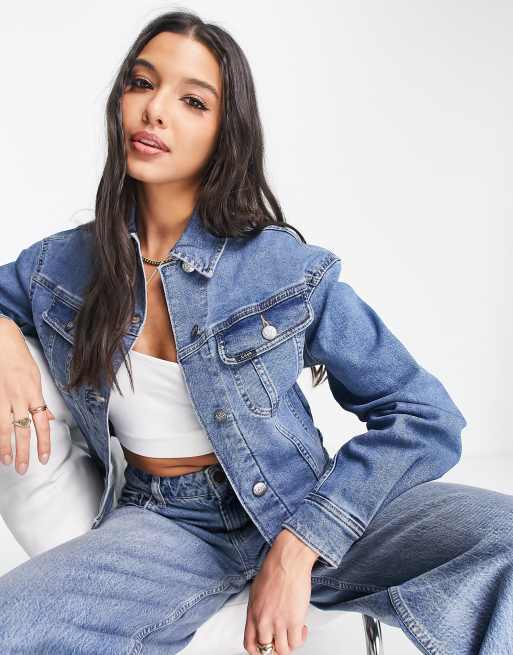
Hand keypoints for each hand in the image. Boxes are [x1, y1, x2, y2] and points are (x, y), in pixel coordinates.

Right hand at [0, 318, 55, 473]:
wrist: (1, 340)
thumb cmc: (19, 358)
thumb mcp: (35, 378)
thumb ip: (40, 401)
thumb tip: (48, 417)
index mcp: (33, 393)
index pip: (42, 423)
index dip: (43, 442)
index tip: (43, 458)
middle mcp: (19, 397)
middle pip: (22, 430)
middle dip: (24, 451)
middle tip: (23, 469)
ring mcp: (2, 397)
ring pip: (4, 427)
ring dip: (5, 447)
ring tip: (7, 461)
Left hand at [243, 529, 318, 653]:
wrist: (287, 561)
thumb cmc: (274, 569)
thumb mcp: (256, 591)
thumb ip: (257, 609)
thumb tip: (262, 618)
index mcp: (252, 613)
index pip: (250, 644)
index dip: (259, 651)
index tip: (266, 647)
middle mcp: (263, 620)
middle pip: (266, 650)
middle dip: (276, 647)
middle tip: (282, 639)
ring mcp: (278, 622)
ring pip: (282, 650)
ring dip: (289, 644)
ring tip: (293, 633)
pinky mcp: (294, 620)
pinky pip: (296, 642)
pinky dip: (300, 638)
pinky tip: (302, 628)